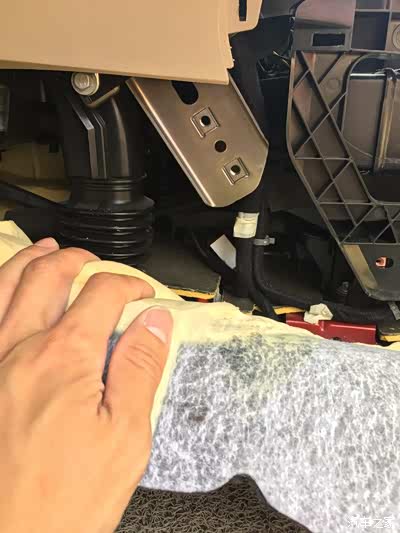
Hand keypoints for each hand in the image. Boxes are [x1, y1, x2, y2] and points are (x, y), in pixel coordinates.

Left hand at [0, 238, 172, 532]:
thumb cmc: (63, 500)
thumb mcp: (125, 436)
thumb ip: (139, 368)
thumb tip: (154, 322)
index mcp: (65, 358)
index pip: (102, 293)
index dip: (128, 284)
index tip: (141, 294)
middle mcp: (19, 348)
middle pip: (50, 275)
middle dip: (79, 260)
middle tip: (96, 263)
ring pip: (5, 284)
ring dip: (31, 260)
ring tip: (48, 250)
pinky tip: (3, 289)